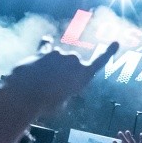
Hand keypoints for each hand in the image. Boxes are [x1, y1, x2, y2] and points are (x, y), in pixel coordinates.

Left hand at [0, 44, 117, 117]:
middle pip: (74, 63)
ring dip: (54, 65)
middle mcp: (75, 61)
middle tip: (55, 85)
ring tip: (42, 80)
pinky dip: (46, 46)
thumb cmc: (47, 102)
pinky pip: (47, 46)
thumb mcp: (62, 100)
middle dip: (66, 71)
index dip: (108, 52)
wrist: (25, 93)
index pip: (99, 61)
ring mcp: (60, 54)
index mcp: (84, 75)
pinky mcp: (45, 52)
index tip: (116, 42)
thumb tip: (55, 79)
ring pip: (60, 57)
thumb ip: (64, 88)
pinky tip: (46, 39)